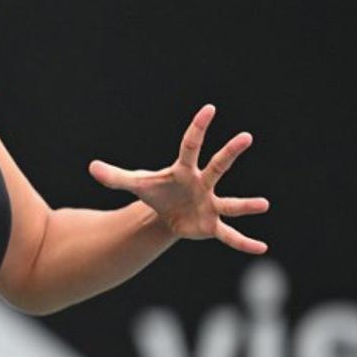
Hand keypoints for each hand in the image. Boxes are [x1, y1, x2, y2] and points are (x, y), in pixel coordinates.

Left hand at [88, 104, 269, 253]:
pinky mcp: (211, 225)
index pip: (190, 145)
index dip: (197, 128)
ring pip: (230, 203)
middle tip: (246, 136)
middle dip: (230, 152)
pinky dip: (244, 242)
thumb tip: (91, 167)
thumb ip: (115, 176)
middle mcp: (202, 183)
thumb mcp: (136, 184)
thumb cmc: (157, 193)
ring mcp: (210, 203)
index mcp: (183, 170)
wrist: (167, 215)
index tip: (209, 109)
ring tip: (264, 204)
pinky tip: (261, 247)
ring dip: (246, 205)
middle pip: (218, 166)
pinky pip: (229, 234)